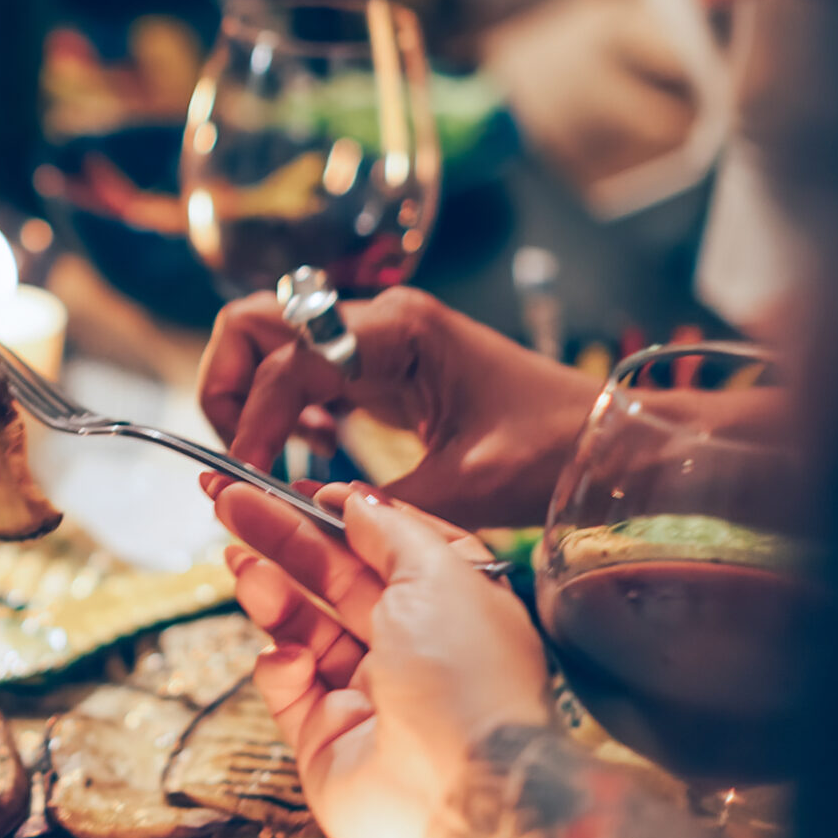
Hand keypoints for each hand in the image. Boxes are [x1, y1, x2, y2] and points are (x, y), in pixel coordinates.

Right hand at [198, 288, 600, 527]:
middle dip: (227, 386)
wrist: (610, 440)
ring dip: (251, 396)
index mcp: (397, 331)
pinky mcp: (383, 369)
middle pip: (255, 325)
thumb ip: (378, 502)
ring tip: (265, 457)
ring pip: (270, 346)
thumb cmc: (555, 450)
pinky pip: (306, 374)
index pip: (285, 360)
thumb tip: (303, 515)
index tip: (245, 478)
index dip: (252, 419)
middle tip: (239, 455)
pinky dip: (286, 408)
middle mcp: (378, 322)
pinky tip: (308, 451)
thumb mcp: (468, 486)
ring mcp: (378, 342)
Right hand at [214, 481, 551, 837]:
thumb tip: (354, 499)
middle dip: (280, 537)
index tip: (293, 487)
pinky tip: (285, 658)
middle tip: (227, 500)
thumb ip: (390, 529)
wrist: (461, 798)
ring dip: (270, 591)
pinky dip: (279, 667)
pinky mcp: (327, 738)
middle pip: (333, 579)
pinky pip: (286, 687)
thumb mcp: (440, 573)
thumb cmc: (470, 684)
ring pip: (302, 627)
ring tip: (240, 564)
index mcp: (452, 606)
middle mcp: (414, 649)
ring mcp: (368, 696)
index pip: (385, 547)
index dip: (338, 515)